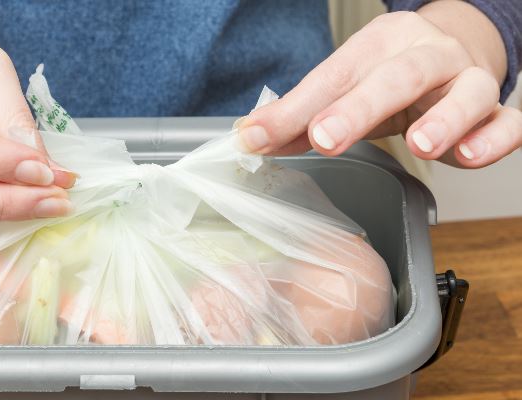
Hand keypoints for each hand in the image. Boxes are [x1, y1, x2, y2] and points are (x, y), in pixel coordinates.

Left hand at [238, 1, 521, 167]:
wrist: (455, 53)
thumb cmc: (391, 75)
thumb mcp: (345, 88)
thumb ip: (301, 116)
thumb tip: (252, 139)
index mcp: (379, 44)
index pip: (334, 76)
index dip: (297, 108)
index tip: (259, 137)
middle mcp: (427, 55)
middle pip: (397, 76)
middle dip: (358, 108)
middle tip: (325, 138)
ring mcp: (467, 80)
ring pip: (466, 92)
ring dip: (445, 119)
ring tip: (422, 144)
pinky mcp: (496, 111)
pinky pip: (508, 122)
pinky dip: (495, 138)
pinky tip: (470, 156)